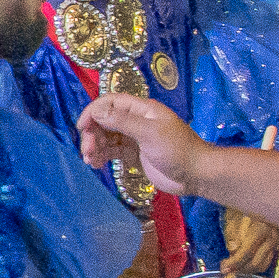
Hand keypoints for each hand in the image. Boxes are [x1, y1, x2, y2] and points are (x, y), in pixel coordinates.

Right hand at [75, 90, 196, 188]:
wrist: (196, 174)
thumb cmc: (177, 150)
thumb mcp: (150, 133)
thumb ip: (123, 121)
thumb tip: (97, 111)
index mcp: (142, 110)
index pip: (110, 103)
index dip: (93, 112)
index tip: (82, 127)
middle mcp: (136, 121)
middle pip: (105, 121)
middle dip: (93, 134)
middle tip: (88, 151)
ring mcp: (134, 138)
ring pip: (106, 137)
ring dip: (95, 147)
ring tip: (91, 161)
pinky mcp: (133, 155)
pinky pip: (111, 152)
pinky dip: (101, 157)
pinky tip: (97, 165)